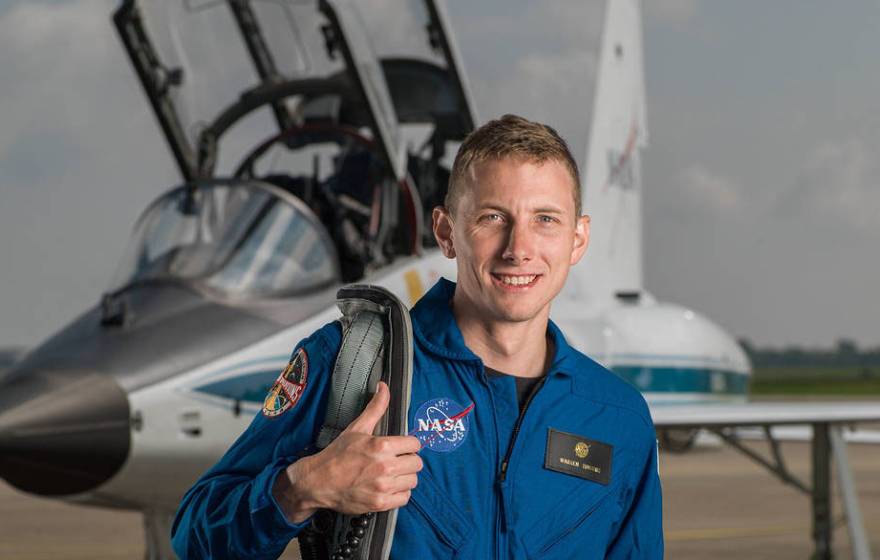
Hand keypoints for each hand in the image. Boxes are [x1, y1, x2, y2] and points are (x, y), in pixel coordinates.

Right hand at [273, 382, 422, 522]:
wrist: (318, 481)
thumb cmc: (338, 454)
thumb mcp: (357, 428)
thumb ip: (375, 407)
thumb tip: (383, 387)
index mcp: (381, 446)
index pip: (415, 444)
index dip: (409, 445)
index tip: (402, 447)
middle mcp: (385, 467)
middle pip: (417, 463)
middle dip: (408, 460)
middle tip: (397, 461)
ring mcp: (383, 487)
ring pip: (413, 481)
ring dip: (405, 477)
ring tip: (393, 474)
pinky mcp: (380, 503)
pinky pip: (405, 498)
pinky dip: (400, 493)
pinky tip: (389, 487)